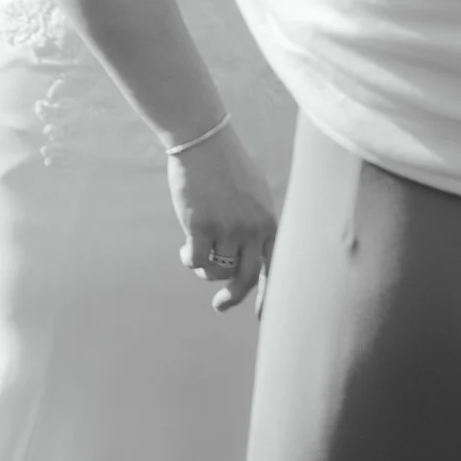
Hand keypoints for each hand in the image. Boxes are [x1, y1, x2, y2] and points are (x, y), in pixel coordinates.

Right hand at [167, 125, 277, 312]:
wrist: (203, 142)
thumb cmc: (227, 167)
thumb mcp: (254, 195)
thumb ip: (257, 225)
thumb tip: (246, 262)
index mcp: (269, 222)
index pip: (275, 268)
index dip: (269, 296)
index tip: (261, 318)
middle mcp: (252, 229)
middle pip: (246, 277)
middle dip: (233, 297)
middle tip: (220, 306)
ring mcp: (227, 228)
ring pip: (216, 270)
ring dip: (205, 269)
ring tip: (197, 255)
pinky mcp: (201, 226)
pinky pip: (196, 260)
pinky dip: (190, 260)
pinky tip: (185, 250)